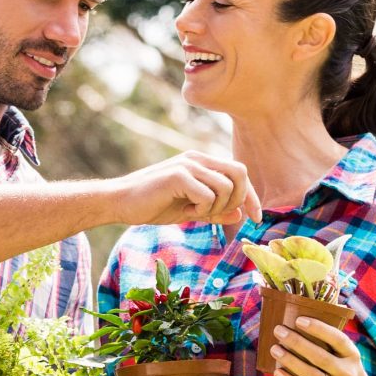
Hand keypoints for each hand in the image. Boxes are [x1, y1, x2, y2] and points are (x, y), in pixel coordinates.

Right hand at [118, 150, 260, 237]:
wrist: (120, 203)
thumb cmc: (152, 206)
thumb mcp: (189, 211)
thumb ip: (214, 211)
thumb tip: (239, 214)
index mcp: (201, 163)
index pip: (238, 171)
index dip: (251, 196)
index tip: (256, 217)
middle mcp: (197, 158)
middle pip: (239, 172)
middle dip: (238, 199)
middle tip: (218, 215)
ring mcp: (187, 165)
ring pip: (225, 186)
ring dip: (216, 208)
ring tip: (195, 213)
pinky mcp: (178, 175)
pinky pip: (207, 195)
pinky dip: (202, 210)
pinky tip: (186, 212)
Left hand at [271, 313, 371, 375]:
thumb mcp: (350, 362)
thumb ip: (333, 349)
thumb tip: (303, 329)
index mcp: (352, 357)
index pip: (337, 339)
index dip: (318, 328)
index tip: (300, 319)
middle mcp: (344, 372)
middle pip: (319, 355)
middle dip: (297, 341)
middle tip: (279, 330)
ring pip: (309, 372)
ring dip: (289, 360)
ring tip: (274, 349)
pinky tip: (277, 371)